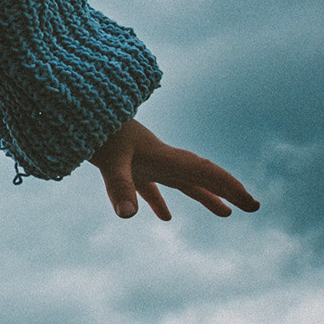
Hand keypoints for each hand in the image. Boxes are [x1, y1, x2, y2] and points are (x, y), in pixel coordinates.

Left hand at [89, 118, 259, 219]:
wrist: (71, 106)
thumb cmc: (94, 130)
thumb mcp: (108, 160)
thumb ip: (120, 187)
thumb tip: (127, 216)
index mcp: (163, 155)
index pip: (204, 173)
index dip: (229, 187)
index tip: (252, 204)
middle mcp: (158, 157)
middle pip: (199, 177)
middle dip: (226, 191)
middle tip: (250, 206)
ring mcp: (143, 160)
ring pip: (180, 182)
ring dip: (202, 195)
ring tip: (224, 212)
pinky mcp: (125, 164)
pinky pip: (149, 186)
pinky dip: (159, 201)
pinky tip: (164, 217)